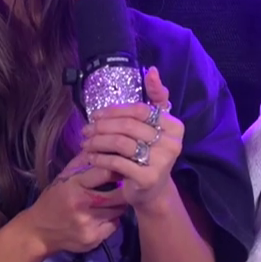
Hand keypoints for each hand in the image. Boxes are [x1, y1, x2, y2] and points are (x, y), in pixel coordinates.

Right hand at [17, 152, 128, 254]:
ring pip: (119, 210)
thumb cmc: (53, 199)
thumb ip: (83, 162)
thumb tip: (103, 144)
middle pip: (119, 194)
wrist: (38, 232)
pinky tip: (104, 216)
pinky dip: (113, 219)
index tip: (123, 168)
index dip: (118, 169)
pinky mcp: (93, 239)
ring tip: (113, 199)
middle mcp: (82, 205)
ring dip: (119, 204)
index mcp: (74, 185)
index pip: (106, 172)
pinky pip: (114, 225)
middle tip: (124, 186)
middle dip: (124, 189)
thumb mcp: (64, 177)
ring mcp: (88, 224)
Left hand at [80, 67, 185, 208]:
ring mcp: (161, 162)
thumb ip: (156, 98)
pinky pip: (116, 162)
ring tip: (85, 142)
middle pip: (128, 126)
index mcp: (175, 126)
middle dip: (102, 126)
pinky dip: (99, 158)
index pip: (140, 110)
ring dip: (97, 141)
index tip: (96, 114)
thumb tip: (153, 70)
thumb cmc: (150, 153)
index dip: (115, 110)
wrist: (152, 191)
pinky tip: (91, 157)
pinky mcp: (147, 178)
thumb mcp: (155, 125)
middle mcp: (172, 143)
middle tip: (86, 129)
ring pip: (120, 143)